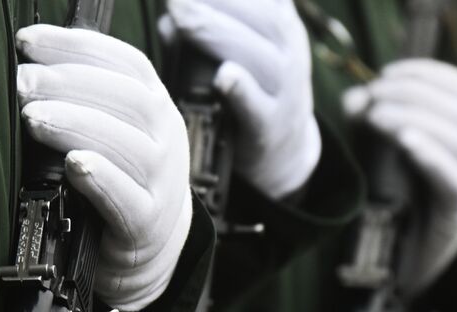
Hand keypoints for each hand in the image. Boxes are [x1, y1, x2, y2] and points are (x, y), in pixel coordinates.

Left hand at [17, 23, 192, 311]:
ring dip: (77, 124)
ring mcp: (162, 182)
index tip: (27, 42)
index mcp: (154, 104)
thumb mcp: (111, 131)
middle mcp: (165, 137)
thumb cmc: (118, 180)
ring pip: (129, 145)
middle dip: (68, 83)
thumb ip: (83, 101)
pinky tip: (73, 164)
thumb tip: (26, 69)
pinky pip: (128, 199)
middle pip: (127, 98)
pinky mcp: (147, 224)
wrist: (149, 247)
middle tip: (22, 84)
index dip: (76, 46)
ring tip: (33, 119)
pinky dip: (101, 178)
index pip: (123, 62)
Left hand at [161, 0, 320, 198]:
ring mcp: (285, 92)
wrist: (285, 152)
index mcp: (281, 27)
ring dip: (217, 33)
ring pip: (260, 57)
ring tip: (181, 18)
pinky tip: (223, 75)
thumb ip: (201, 38)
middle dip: (215, 2)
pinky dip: (242, 90)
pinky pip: (258, 108)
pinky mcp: (270, 127)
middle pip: (261, 18)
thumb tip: (167, 18)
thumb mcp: (231, 57)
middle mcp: (289, 52)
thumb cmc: (250, 92)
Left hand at [343, 59, 456, 292]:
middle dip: (413, 94)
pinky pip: (455, 177)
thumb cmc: (399, 208)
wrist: (411, 267)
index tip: (385, 73)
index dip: (427, 75)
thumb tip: (355, 98)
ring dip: (415, 117)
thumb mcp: (385, 157)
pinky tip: (403, 139)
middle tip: (373, 95)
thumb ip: (374, 125)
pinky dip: (429, 153)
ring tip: (377, 114)